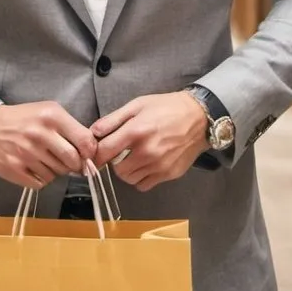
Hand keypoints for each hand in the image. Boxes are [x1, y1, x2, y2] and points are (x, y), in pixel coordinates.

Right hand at [0, 101, 97, 189]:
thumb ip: (69, 128)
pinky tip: (35, 167)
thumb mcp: (47, 111)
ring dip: (56, 170)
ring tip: (46, 159)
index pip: (84, 140)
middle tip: (68, 161)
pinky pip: (41, 183)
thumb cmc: (23, 119)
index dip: (89, 151)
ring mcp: (27, 153)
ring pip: (57, 173)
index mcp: (51, 116)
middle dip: (75, 164)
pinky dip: (42, 178)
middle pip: (72, 161)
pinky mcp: (16, 169)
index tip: (87, 154)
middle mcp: (40, 134)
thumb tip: (89, 151)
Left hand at [91, 92, 208, 191]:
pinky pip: (144, 185)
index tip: (95, 153)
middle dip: (113, 163)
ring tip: (133, 158)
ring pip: (130, 179)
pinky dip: (140, 178)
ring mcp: (159, 165)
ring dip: (127, 171)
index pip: (104, 152)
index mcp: (136, 131)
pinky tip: (145, 165)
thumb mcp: (137, 105)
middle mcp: (146, 152)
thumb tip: (93, 132)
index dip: (96, 154)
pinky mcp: (169, 174)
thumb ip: (113, 119)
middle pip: (116, 170)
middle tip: (120, 152)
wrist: (199, 117)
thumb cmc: (165, 107)